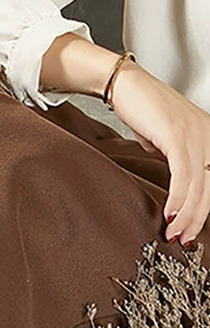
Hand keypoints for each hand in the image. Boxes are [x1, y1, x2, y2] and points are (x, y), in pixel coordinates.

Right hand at [109, 62, 209, 246]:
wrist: (127, 86)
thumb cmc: (144, 112)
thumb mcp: (166, 142)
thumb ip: (176, 163)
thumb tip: (176, 190)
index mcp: (209, 137)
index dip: (204, 210)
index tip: (192, 232)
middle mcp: (209, 134)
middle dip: (198, 218)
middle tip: (185, 241)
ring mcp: (196, 133)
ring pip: (199, 184)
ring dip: (187, 215)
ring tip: (175, 235)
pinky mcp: (178, 134)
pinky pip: (183, 174)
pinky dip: (178, 199)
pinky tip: (171, 215)